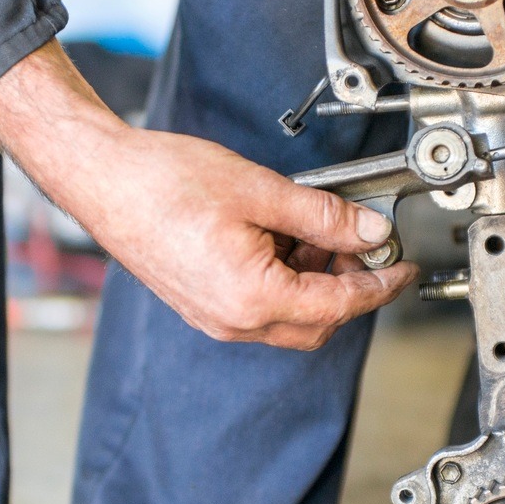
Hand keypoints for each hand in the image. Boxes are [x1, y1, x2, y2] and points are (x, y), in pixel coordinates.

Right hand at [0, 42, 417, 348]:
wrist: (102, 179)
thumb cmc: (163, 182)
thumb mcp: (261, 190)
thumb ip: (323, 217)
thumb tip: (368, 232)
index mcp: (251, 297)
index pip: (340, 305)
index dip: (380, 284)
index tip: (402, 266)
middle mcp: (232, 321)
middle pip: (318, 324)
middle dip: (350, 288)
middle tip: (365, 244)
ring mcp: (214, 318)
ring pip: (289, 318)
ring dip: (315, 283)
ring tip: (318, 231)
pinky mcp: (201, 305)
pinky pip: (259, 307)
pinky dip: (284, 281)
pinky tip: (283, 239)